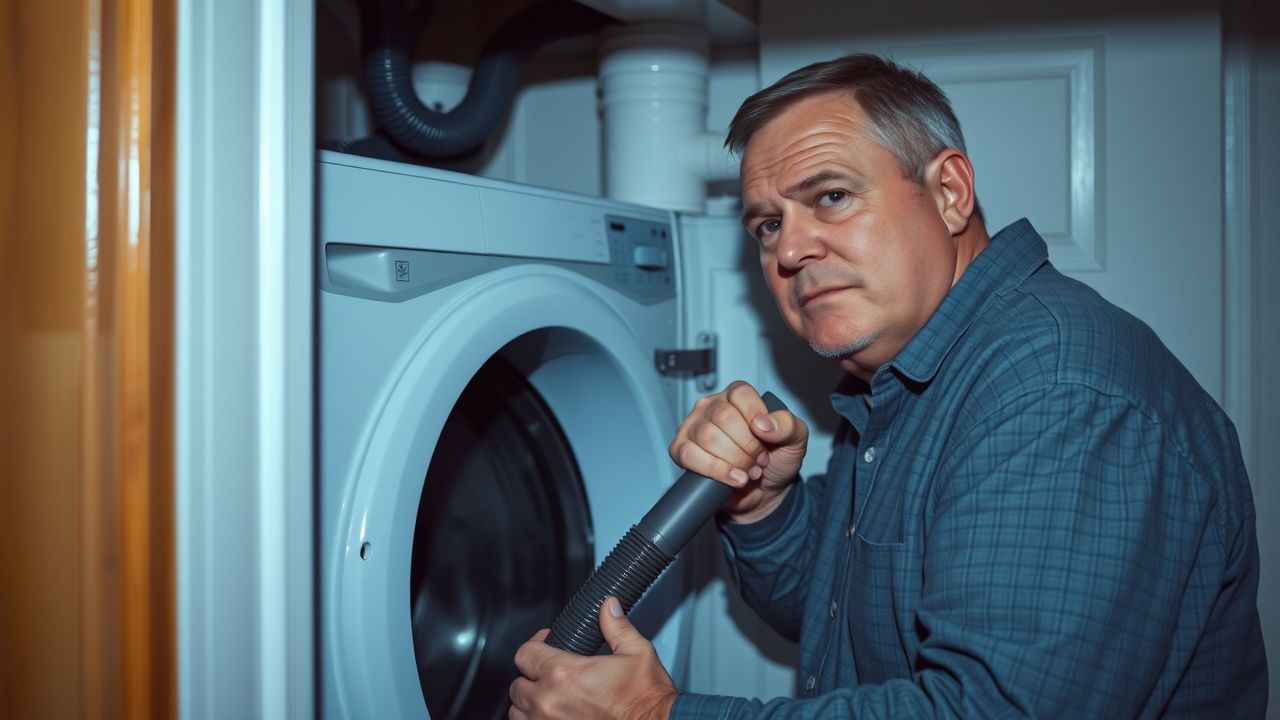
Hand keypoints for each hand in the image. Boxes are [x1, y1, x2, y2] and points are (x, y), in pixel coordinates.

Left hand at [509, 597, 675, 719]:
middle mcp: (549, 702)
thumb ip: (617, 626)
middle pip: (518, 685)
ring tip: (549, 697)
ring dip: (530, 703)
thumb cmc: (647, 700)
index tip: (545, 644)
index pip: (525, 654)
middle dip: (533, 676)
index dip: (535, 645)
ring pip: (518, 712)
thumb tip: (608, 607)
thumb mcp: (637, 653)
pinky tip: (554, 715)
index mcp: (564, 674)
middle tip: (551, 673)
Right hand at [668, 380, 807, 522]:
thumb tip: (763, 424)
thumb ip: (788, 424)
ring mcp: (694, 428)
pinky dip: (715, 470)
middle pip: (723, 417)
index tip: (767, 437)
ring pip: (707, 436)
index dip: (755, 416)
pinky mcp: (682, 450)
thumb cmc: (776, 459)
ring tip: (748, 469)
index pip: (740, 394)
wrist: (764, 492)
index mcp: (737, 397)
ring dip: (734, 459)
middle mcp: (712, 407)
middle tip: (759, 458)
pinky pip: (689, 455)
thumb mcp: (796, 439)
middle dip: (747, 445)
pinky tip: (733, 478)